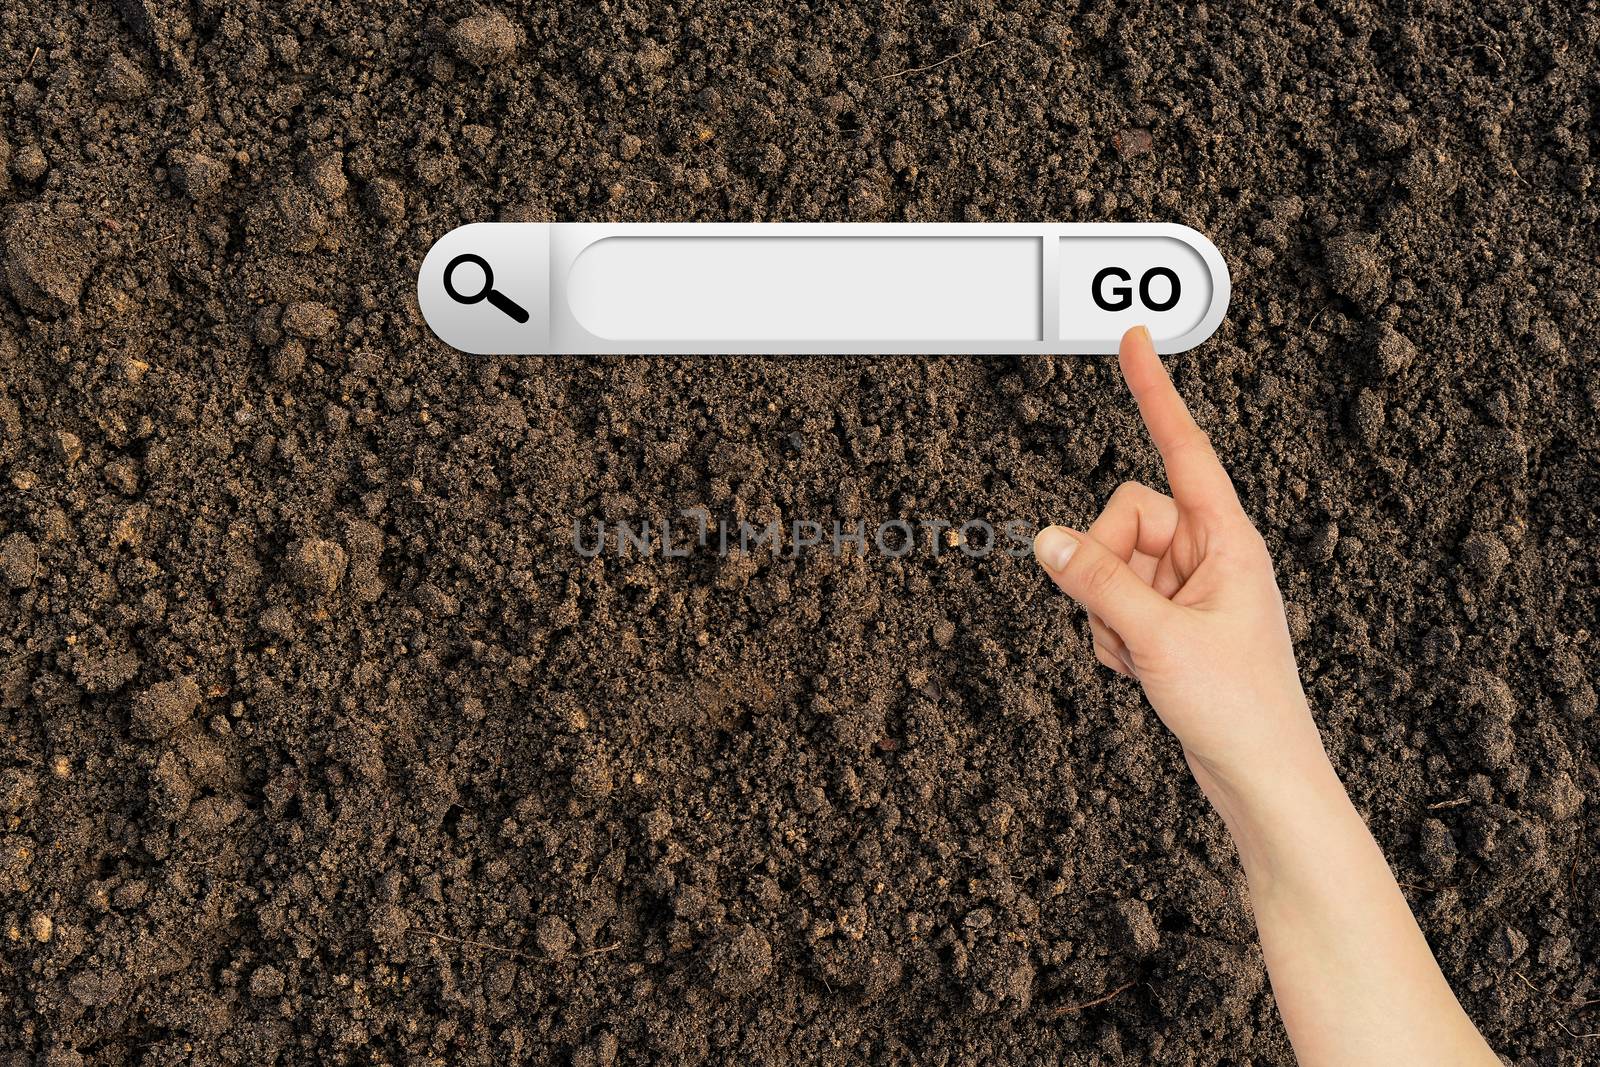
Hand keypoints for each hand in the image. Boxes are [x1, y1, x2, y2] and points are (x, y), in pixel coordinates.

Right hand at [1033, 325, 1324, 809]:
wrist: (1260, 777)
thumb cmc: (1238, 706)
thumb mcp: (1159, 638)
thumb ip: (1096, 581)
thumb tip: (1044, 538)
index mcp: (1228, 538)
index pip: (1183, 447)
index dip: (1154, 392)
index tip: (1134, 338)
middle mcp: (1208, 553)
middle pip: (1122, 516)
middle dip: (1106, 566)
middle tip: (1127, 621)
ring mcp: (1187, 588)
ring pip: (1109, 564)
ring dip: (1107, 612)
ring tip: (1143, 656)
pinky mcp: (1170, 621)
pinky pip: (1113, 602)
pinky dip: (1111, 636)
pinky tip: (1140, 670)